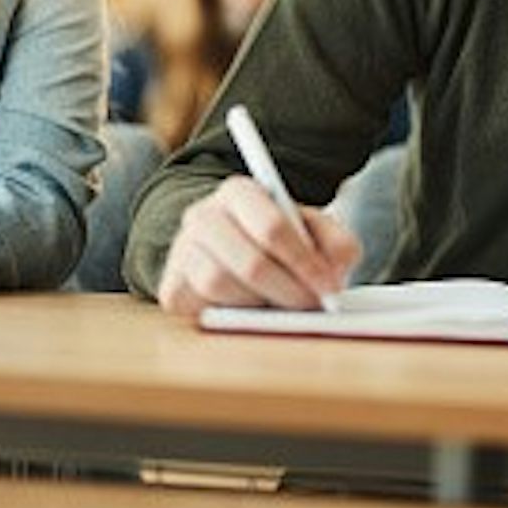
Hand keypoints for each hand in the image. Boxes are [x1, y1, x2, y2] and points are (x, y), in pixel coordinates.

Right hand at [156, 175, 359, 317]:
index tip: (330, 287)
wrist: (229, 249)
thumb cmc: (278, 241)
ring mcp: (181, 250)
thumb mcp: (313, 231)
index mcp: (238, 191)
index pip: (272, 227)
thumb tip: (336, 273)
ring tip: (280, 306)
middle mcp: (202, 215)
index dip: (305, 262)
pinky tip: (248, 311)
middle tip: (314, 307)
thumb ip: (336, 244)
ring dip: (259, 304)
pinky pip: (201, 308)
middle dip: (290, 291)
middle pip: (250, 262)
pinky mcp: (171, 287)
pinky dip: (230, 316)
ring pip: (221, 286)